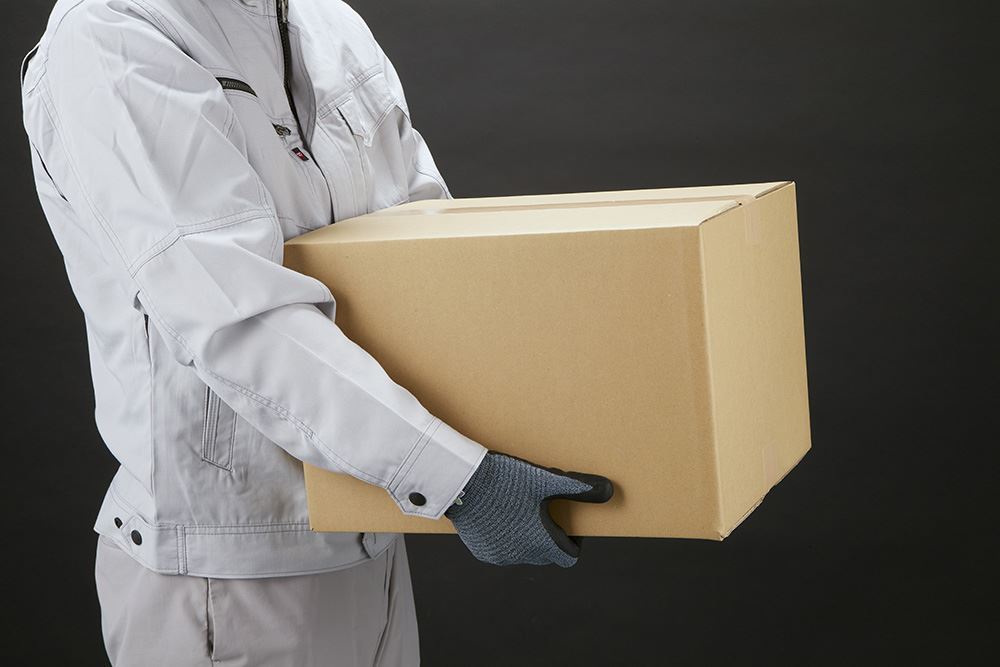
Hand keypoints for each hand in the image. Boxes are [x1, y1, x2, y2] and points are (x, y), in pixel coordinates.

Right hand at [444, 452, 613, 566]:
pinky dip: (506, 538)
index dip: (573, 543)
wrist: (462, 481)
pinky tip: (501, 516)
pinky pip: (502, 550)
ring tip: (522, 511)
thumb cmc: (506, 480)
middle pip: (546, 555)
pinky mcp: (481, 550)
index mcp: (540, 542)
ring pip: (523, 553)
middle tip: (545, 512)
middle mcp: (520, 556)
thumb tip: (609, 491)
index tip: (569, 526)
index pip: (568, 557)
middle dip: (551, 538)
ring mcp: (499, 556)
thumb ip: (580, 488)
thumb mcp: (546, 481)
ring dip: (528, 539)